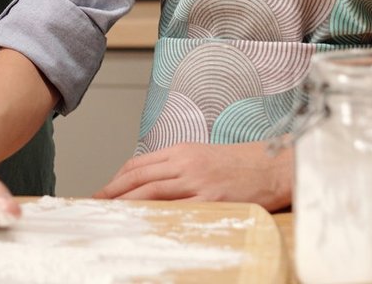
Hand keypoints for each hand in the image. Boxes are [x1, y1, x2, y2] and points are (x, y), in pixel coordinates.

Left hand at [94, 141, 293, 209]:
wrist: (277, 166)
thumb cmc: (245, 163)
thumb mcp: (206, 156)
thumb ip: (181, 167)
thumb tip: (156, 183)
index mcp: (183, 150)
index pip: (139, 164)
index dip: (117, 179)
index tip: (104, 191)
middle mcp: (186, 163)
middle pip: (138, 177)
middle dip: (112, 191)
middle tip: (94, 204)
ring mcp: (197, 181)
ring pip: (150, 191)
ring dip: (125, 203)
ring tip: (108, 213)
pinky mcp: (211, 199)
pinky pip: (176, 208)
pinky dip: (155, 214)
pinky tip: (142, 222)